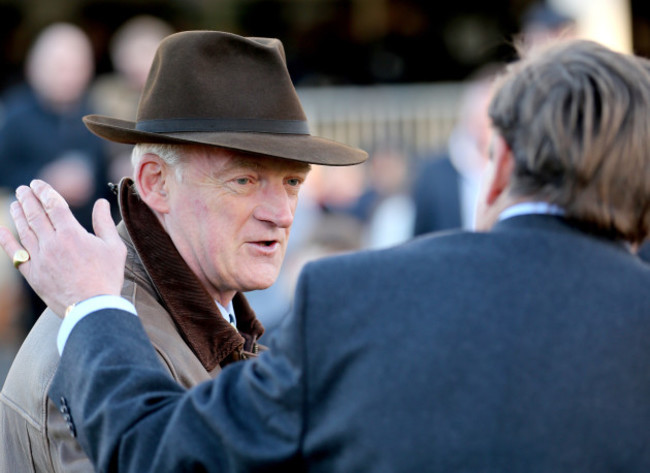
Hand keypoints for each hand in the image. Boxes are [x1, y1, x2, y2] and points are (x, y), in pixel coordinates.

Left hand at [0, 179, 125, 316]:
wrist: (92, 306)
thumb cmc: (107, 276)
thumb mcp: (114, 247)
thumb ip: (104, 223)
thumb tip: (101, 202)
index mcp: (72, 233)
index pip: (53, 204)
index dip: (44, 191)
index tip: (38, 183)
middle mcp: (52, 243)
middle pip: (35, 214)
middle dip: (28, 199)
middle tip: (24, 189)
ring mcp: (39, 258)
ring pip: (24, 230)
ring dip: (18, 214)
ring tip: (16, 203)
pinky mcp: (32, 274)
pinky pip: (14, 254)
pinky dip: (6, 240)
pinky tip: (1, 230)